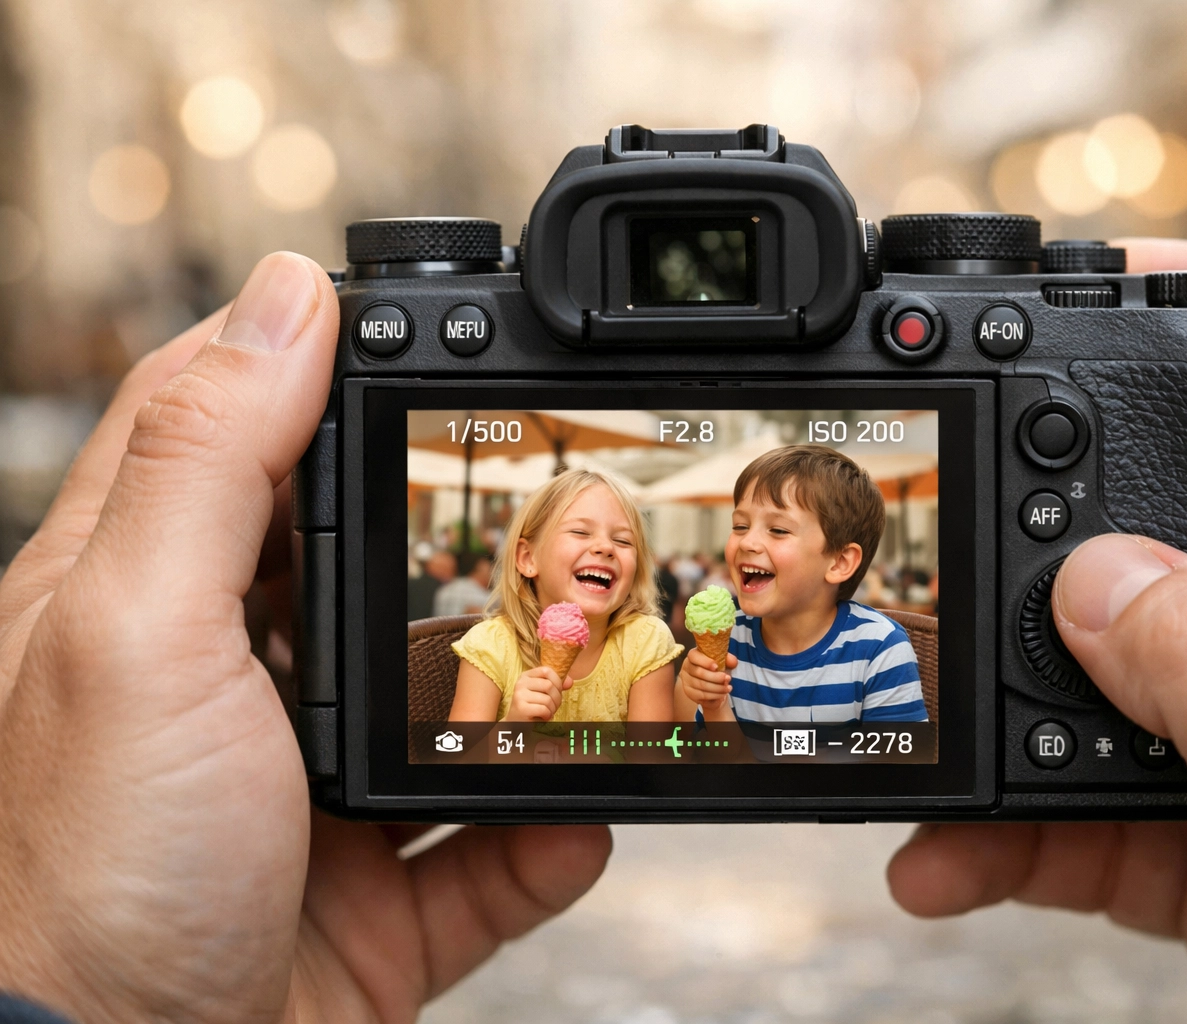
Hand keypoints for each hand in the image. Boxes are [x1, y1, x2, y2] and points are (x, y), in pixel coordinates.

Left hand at [0, 253, 610, 1022]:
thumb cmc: (83, 873)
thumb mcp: (139, 634)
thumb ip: (214, 465)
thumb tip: (285, 295)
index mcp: (159, 603)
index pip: (238, 437)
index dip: (322, 373)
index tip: (424, 335)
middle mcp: (238, 692)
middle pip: (375, 573)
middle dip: (470, 550)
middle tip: (563, 522)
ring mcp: (314, 802)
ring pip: (453, 719)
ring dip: (532, 702)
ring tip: (604, 671)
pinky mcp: (376, 904)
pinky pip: (492, 859)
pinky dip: (548, 839)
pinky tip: (583, 817)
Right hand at [507, 665, 570, 721]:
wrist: (517, 723)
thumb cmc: (533, 706)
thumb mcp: (543, 692)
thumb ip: (556, 685)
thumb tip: (570, 682)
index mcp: (526, 676)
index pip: (546, 670)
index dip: (557, 681)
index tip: (557, 691)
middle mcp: (521, 683)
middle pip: (549, 685)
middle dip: (557, 698)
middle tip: (553, 706)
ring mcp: (519, 695)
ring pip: (547, 699)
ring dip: (552, 709)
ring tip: (548, 712)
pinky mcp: (521, 708)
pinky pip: (544, 709)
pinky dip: (547, 715)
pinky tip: (543, 717)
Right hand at [678, 647, 733, 711]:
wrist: (713, 685)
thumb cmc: (717, 669)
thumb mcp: (723, 662)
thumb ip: (728, 659)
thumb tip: (733, 661)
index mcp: (693, 656)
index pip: (694, 656)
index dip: (705, 661)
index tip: (716, 666)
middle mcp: (687, 667)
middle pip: (699, 672)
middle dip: (715, 677)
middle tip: (728, 678)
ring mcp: (686, 681)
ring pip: (701, 685)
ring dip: (717, 687)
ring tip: (728, 687)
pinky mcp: (689, 693)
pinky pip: (702, 695)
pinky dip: (714, 695)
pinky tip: (723, 693)